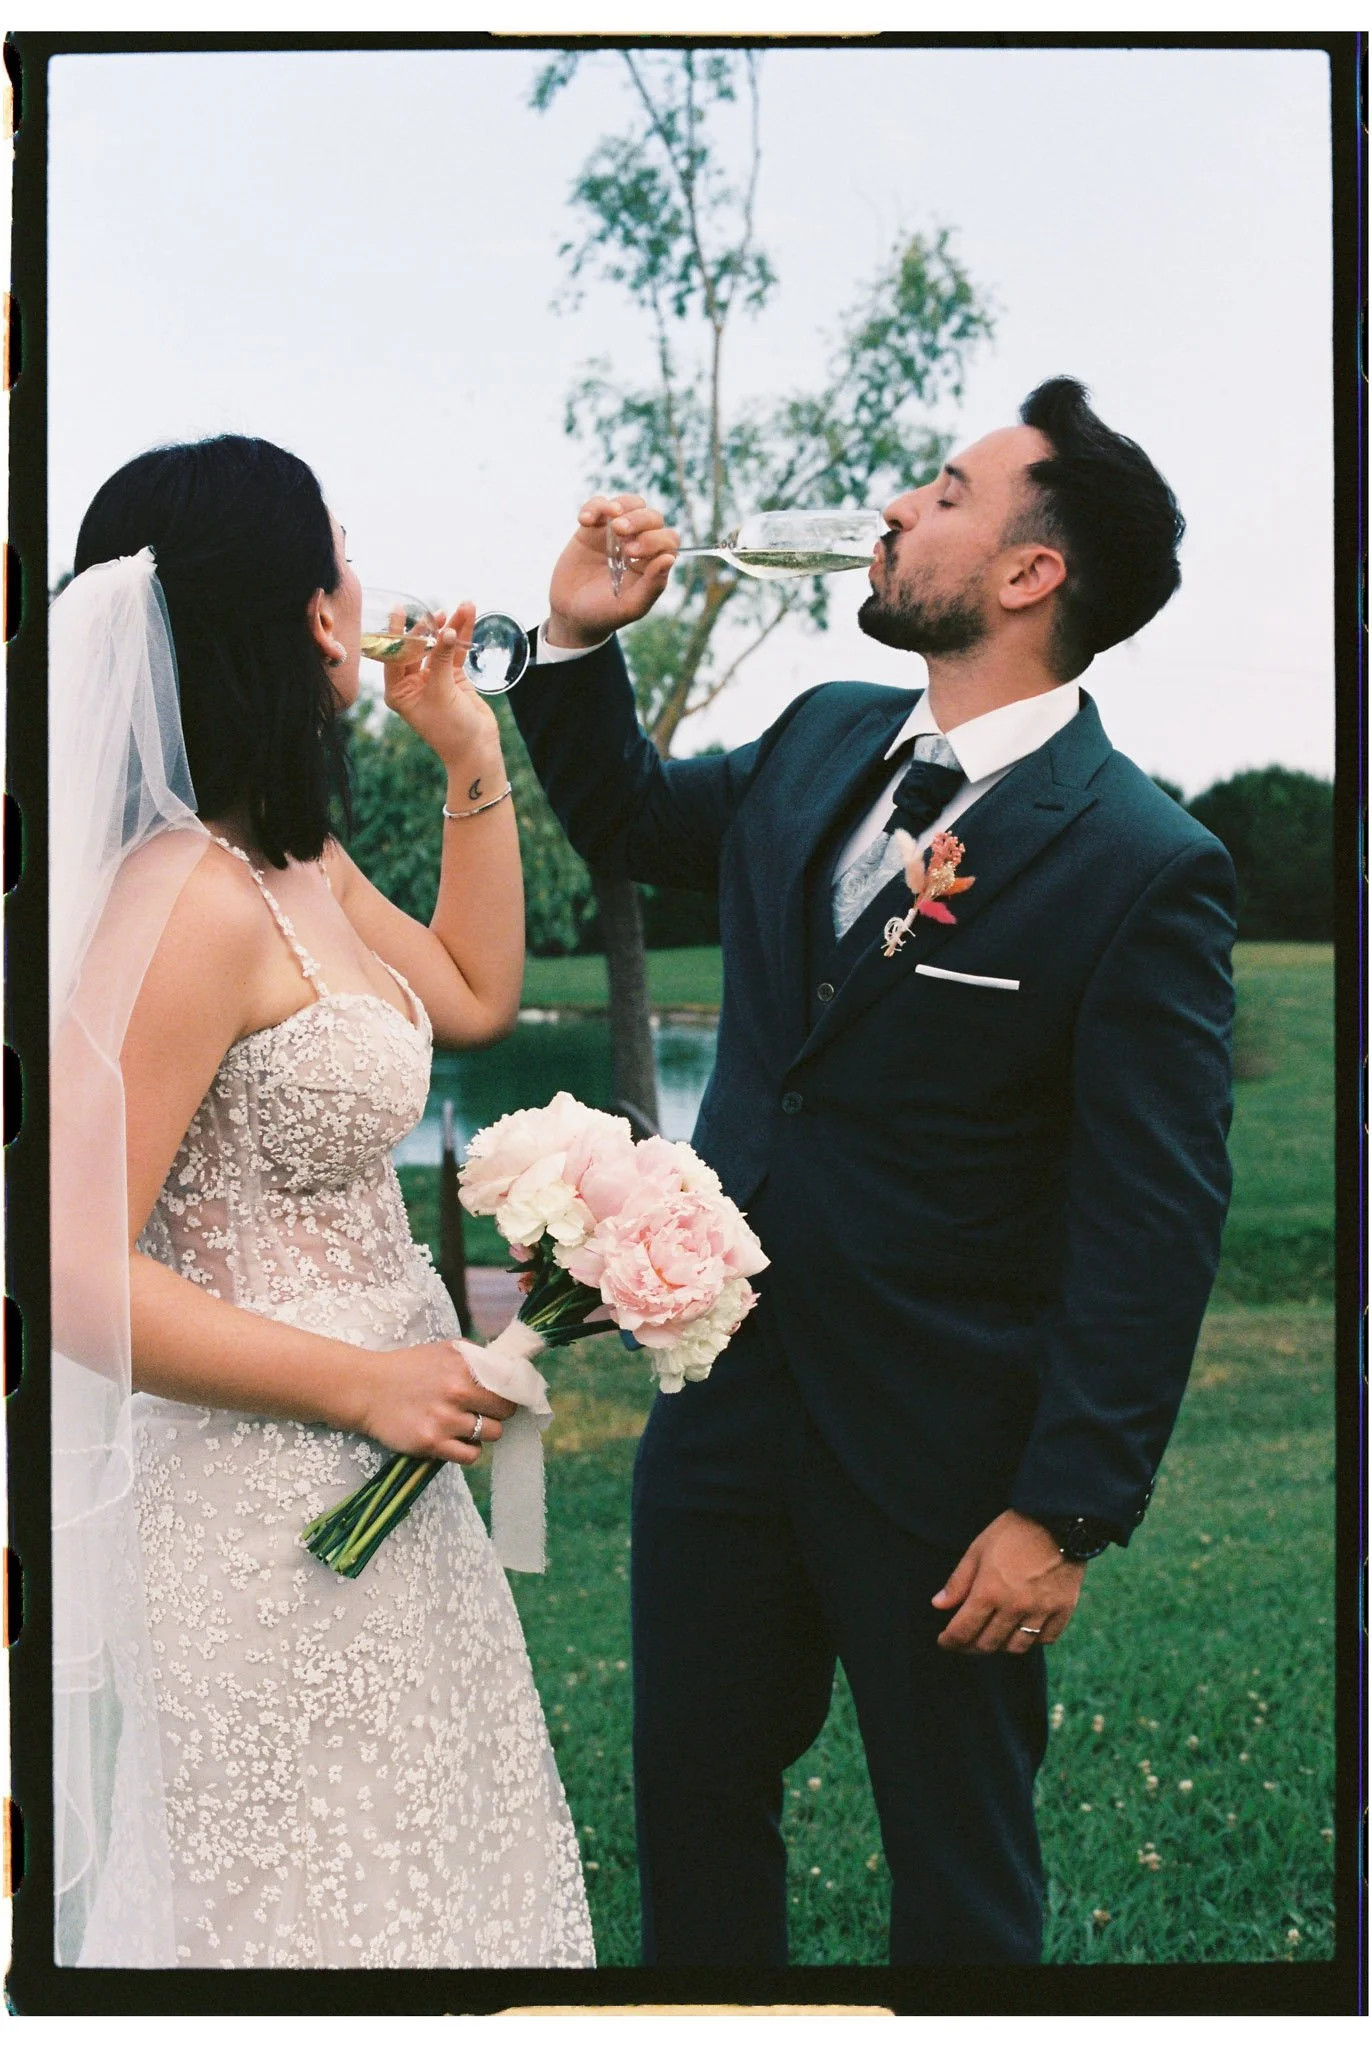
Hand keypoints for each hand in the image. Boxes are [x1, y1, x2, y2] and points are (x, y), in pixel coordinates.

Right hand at [354, 1338, 517, 1463]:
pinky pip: (471, 1455)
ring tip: (465, 1425)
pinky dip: (468, 1450)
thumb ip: (478, 1358)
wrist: (366, 1389)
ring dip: (483, 1431)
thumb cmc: (408, 1368)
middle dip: (497, 1412)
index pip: (510, 1383)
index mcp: (464, 1365)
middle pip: (506, 1411)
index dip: (512, 1392)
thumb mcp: (445, 1350)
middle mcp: (458, 1390)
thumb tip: (513, 1368)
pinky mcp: (431, 1442)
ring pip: (492, 1434)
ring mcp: (445, 1418)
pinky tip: (456, 1440)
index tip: (508, 1397)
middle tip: (482, 1411)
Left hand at [382, 601, 499, 769]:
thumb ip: (440, 659)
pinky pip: (456, 652)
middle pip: (418, 647)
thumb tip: (446, 630)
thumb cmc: (450, 729)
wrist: (477, 750)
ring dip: (451, 627)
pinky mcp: (453, 678)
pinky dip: (463, 636)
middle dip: (430, 628)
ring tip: (464, 606)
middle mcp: (412, 684)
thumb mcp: (441, 692)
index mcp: (398, 692)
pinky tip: (469, 618)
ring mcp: (433, 679)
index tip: (399, 609)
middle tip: (438, 611)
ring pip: (440, 647)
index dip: (398, 633)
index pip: (394, 656)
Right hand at [546, 494, 678, 648]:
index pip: (668, 540)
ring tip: (610, 517)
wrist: (570, 613)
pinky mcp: (593, 527)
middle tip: (620, 532)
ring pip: (631, 504)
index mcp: (652, 563)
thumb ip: (652, 585)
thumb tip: (670, 558)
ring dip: (623, 505)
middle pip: (652, 517)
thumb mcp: (630, 607)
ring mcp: (616, 534)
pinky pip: (600, 504)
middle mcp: (639, 545)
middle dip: (639, 520)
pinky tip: (585, 521)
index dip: (654, 540)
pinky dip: (595, 506)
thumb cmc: (604, 613)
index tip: (631, 553)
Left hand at [931, 1509, 1085, 1653]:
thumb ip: (958, 1581)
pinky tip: (1024, 1630)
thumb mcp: (978, 1549)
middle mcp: (1014, 1607)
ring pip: (1017, 1647)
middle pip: (988, 1644)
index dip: (949, 1641)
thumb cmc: (1013, 1531)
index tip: (944, 1641)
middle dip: (970, 1647)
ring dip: (1001, 1646)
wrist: (1058, 1519)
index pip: (963, 1631)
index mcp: (989, 1591)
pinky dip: (1033, 1640)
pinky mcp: (1063, 1609)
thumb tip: (938, 1605)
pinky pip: (1046, 1639)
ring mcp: (1041, 1611)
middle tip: (964, 1643)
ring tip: (993, 1637)